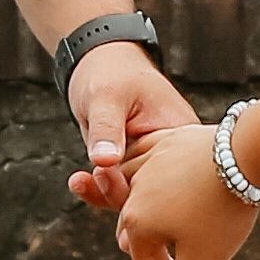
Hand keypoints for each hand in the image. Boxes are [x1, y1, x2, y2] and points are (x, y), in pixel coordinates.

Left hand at [61, 42, 196, 221]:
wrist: (100, 63)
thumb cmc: (111, 72)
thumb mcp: (106, 96)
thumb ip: (106, 129)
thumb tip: (105, 162)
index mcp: (182, 137)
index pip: (171, 179)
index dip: (140, 187)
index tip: (105, 175)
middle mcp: (175, 155)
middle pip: (155, 195)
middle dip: (119, 194)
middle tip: (88, 180)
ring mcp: (155, 163)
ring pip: (135, 196)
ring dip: (105, 193)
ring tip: (79, 180)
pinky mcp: (136, 167)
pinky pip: (121, 188)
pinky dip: (99, 188)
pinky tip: (78, 180)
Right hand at [115, 119, 255, 259]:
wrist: (245, 154)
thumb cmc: (222, 213)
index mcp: (137, 226)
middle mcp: (134, 194)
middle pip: (138, 233)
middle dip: (149, 254)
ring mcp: (150, 164)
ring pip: (137, 194)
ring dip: (140, 212)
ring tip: (145, 226)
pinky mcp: (168, 142)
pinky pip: (148, 160)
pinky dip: (148, 173)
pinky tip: (153, 176)